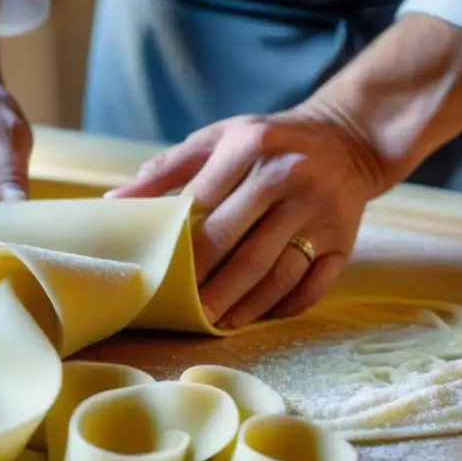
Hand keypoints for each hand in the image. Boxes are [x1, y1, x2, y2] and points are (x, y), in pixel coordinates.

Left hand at [106, 108, 388, 327]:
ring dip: (242, 305)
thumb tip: (115, 202)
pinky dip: (283, 307)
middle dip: (206, 284)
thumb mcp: (217, 139)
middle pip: (238, 246)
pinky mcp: (342, 240)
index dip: (180, 244)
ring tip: (215, 322)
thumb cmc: (266, 142)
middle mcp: (288, 177)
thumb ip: (165, 169)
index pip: (205, 205)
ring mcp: (320, 212)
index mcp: (250, 147)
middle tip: (183, 311)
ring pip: (274, 273)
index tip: (159, 272)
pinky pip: (312, 285)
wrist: (347, 138)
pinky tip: (257, 316)